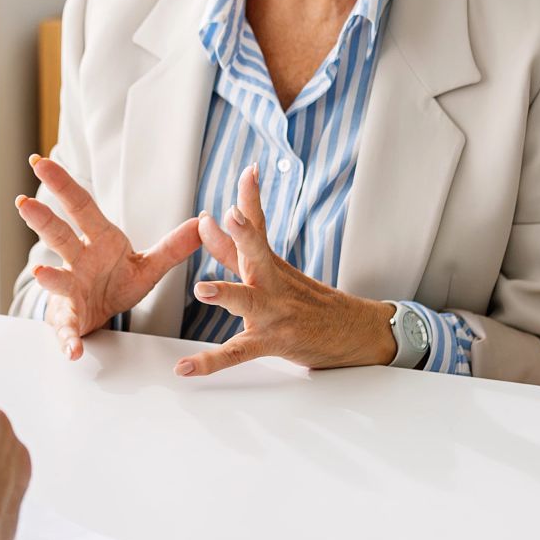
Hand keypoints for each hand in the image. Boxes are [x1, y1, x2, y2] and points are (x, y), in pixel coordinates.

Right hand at [17, 154, 202, 358]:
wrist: (100, 314)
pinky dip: (68, 338)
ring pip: (56, 280)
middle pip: (58, 236)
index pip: (79, 206)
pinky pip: (67, 329)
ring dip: (48, 278)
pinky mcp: (70, 319)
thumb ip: (173, 247)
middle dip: (41, 220)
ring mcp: (70, 289)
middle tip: (23, 202)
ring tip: (39, 274)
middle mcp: (77, 260)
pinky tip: (73, 348)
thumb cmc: (116, 281)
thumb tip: (201, 223)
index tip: (41, 162)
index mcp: (97, 240)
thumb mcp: (148, 265)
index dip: (62, 184)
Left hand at [178, 164, 398, 376]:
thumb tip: (205, 221)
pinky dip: (209, 361)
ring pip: (248, 301)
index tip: (248, 171)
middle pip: (257, 253)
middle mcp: (272, 283)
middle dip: (244, 234)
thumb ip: (234, 248)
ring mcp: (273, 312)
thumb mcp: (274, 270)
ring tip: (202, 290)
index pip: (259, 225)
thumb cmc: (309, 300)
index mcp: (271, 263)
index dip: (251, 198)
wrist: (355, 333)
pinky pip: (236, 353)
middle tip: (232, 215)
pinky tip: (185, 367)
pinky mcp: (272, 341)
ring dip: (226, 294)